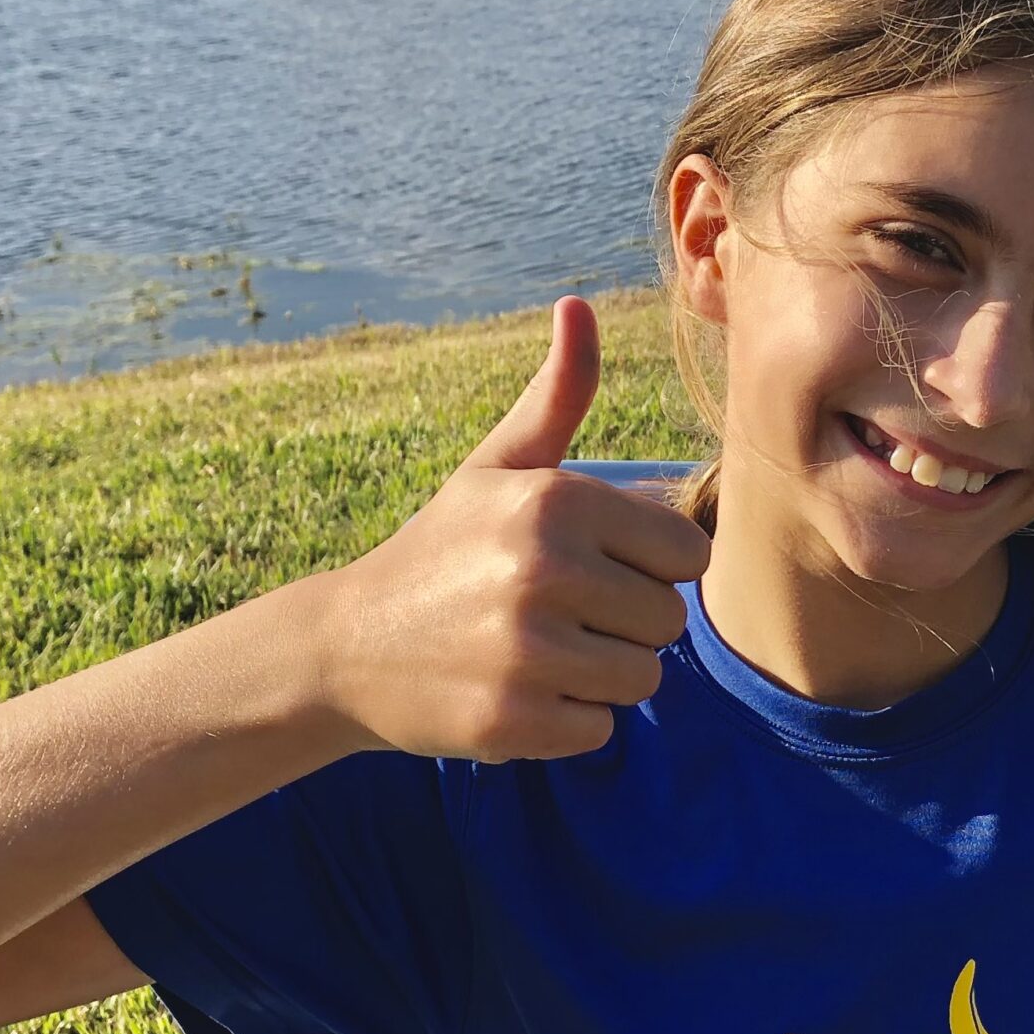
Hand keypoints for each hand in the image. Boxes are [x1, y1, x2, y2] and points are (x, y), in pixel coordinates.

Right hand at [324, 297, 711, 762]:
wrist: (346, 646)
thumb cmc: (443, 550)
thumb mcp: (497, 467)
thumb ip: (556, 395)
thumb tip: (577, 303)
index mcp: (556, 501)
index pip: (687, 555)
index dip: (647, 567)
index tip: (590, 568)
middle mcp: (545, 569)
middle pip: (668, 622)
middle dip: (623, 626)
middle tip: (552, 616)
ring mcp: (528, 650)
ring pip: (643, 680)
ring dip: (600, 677)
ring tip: (535, 653)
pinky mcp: (514, 721)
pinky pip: (600, 730)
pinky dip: (567, 723)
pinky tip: (514, 693)